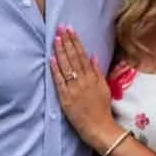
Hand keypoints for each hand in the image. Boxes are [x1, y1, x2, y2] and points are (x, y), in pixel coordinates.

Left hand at [51, 27, 118, 150]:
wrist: (99, 127)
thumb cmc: (101, 108)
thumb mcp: (104, 87)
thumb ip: (97, 71)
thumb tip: (93, 55)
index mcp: (92, 77)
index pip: (82, 55)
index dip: (75, 41)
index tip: (70, 30)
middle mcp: (83, 80)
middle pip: (74, 57)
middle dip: (66, 42)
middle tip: (60, 28)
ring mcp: (74, 89)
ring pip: (66, 67)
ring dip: (60, 52)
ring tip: (55, 39)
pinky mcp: (66, 98)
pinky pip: (60, 82)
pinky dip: (55, 70)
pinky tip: (51, 59)